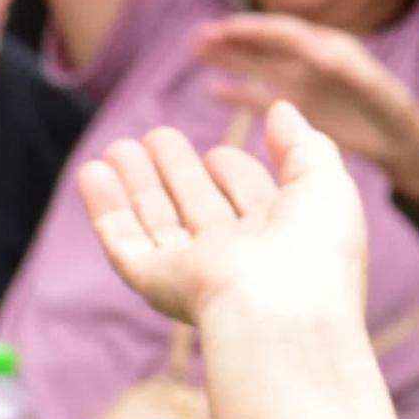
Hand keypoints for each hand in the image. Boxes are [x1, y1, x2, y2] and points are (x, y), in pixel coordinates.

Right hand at [77, 104, 370, 330]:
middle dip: (178, 173)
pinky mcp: (157, 282)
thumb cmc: (317, 249)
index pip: (250, 202)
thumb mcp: (326, 185)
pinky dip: (106, 208)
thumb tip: (282, 109)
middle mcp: (238, 257)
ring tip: (119, 146)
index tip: (220, 151)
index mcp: (282, 240)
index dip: (236, 175)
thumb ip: (304, 146)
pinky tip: (92, 172)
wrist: (283, 310)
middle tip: (158, 137)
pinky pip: (125, 241)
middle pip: (199, 209)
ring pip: (158, 221)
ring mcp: (196, 271)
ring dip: (137, 183)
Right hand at [193, 16, 418, 199]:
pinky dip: (238, 93)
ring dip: (228, 59)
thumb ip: (347, 69)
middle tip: (199, 37)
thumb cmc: (394, 114)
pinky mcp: (297, 109)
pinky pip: (261, 97)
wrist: (403, 144)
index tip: (225, 28)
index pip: (285, 33)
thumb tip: (312, 48)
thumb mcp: (376, 90)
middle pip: (265, 44)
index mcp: (329, 48)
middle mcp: (310, 61)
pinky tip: (213, 90)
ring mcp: (301, 84)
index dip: (255, 29)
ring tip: (195, 51)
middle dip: (233, 39)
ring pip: (257, 66)